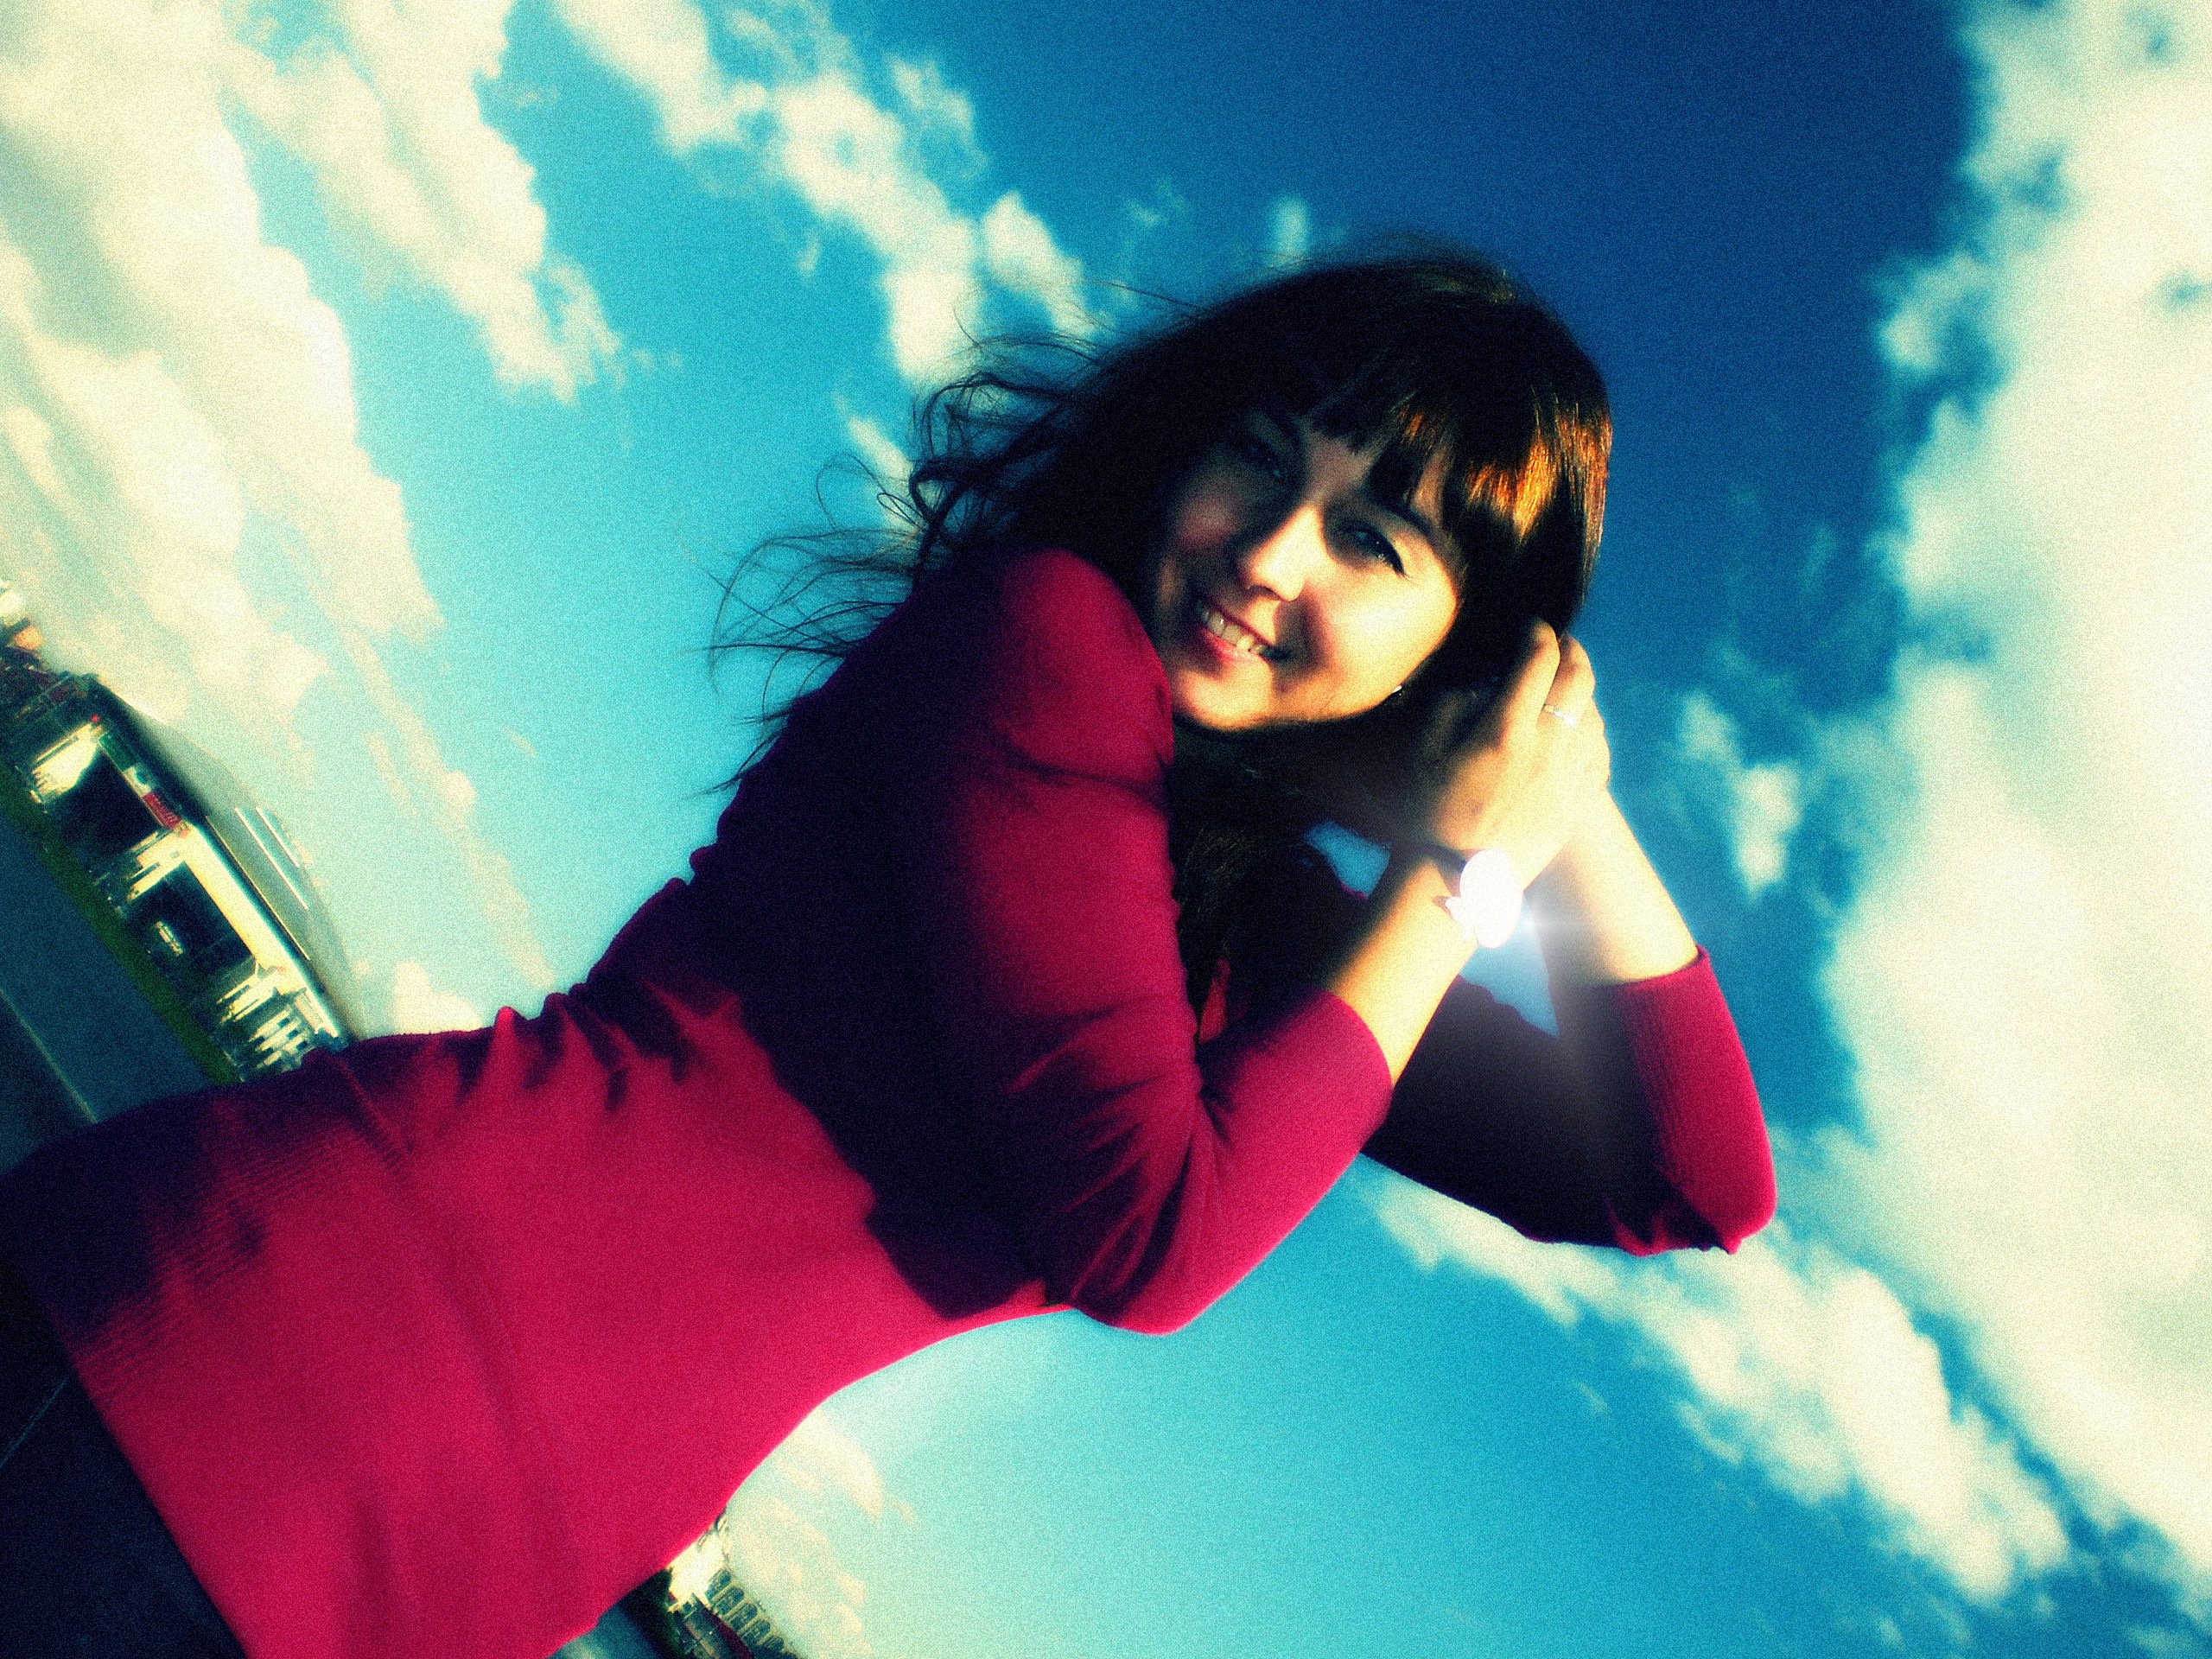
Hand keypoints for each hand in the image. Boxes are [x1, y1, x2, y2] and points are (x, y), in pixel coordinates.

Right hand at [1413, 621, 1610, 885]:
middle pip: (1579, 679)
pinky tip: (1579, 728)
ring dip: (1583, 690)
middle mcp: (1547, 748)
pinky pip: (1600, 752)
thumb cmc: (1432, 811)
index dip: (1537, 633)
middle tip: (1560, 642)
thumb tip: (1484, 680)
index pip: (1538, 659)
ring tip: (1567, 684)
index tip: (1530, 626)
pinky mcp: (1578, 802)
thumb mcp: (1424, 750)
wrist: (1459, 880)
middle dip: (1572, 650)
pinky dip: (1593, 729)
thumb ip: (1453, 702)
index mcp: (1506, 730)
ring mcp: (1568, 777)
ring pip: (1595, 713)